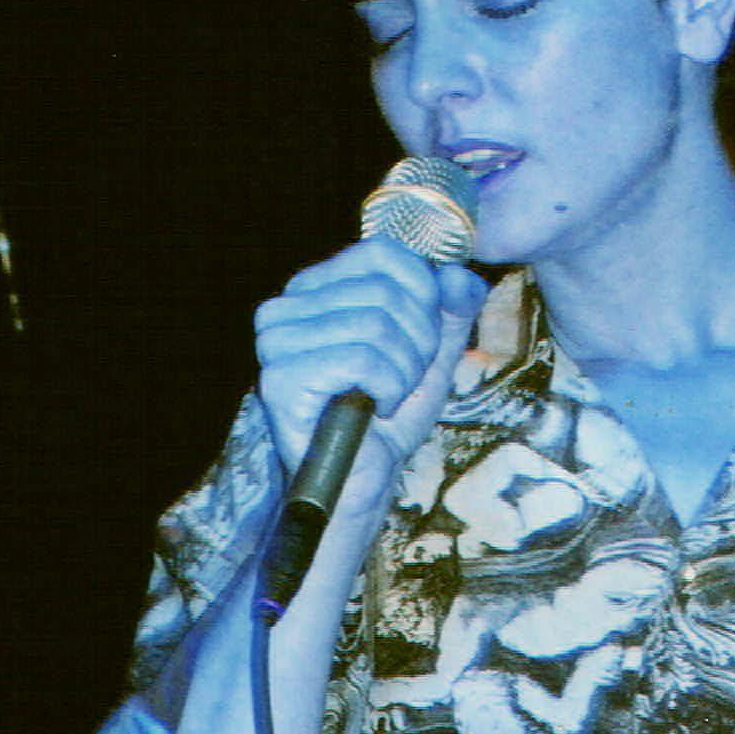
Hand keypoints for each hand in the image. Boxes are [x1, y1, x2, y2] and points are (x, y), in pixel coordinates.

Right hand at [254, 235, 487, 518]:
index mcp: (315, 289)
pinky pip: (361, 360)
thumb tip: (458, 273)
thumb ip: (449, 309)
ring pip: (377, 325)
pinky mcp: (279, 377)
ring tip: (387, 398)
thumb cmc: (387, 417)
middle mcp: (285, 307)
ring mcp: (276, 341)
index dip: (424, 294)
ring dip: (404, 373)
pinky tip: (371, 410)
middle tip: (405, 381)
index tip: (422, 342)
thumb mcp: (430, 354)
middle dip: (418, 343)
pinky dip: (386, 390)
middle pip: (386, 291)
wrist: (362, 481)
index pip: (383, 252)